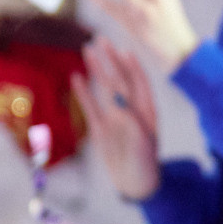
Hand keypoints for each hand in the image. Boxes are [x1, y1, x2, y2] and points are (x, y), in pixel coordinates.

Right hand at [74, 40, 162, 200]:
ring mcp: (114, 116)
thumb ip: (131, 119)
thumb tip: (117, 98)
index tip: (123, 50)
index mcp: (146, 109)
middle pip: (119, 78)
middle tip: (100, 39)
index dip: (132, 66)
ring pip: (104, 88)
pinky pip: (91, 106)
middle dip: (111, 59)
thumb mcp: (141, 141)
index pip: (139, 81)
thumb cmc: (144, 163)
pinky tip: (76, 76)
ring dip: (97, 69)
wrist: (134, 184)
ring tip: (87, 50)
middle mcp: (130, 108)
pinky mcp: (100, 127)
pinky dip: (83, 92)